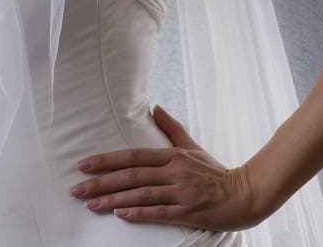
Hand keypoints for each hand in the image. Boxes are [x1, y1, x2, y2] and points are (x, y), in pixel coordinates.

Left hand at [70, 104, 256, 231]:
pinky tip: (121, 215)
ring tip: (91, 204)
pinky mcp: (189, 211)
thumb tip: (155, 107)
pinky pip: (160, 212)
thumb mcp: (193, 146)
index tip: (84, 164)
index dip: (107, 160)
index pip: (133, 155)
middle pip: (131, 175)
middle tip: (76, 188)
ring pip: (141, 194)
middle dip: (101, 182)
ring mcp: (181, 191)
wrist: (246, 193)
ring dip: (113, 200)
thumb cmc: (215, 171)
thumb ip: (172, 128)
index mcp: (172, 155)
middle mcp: (174, 171)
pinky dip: (139, 213)